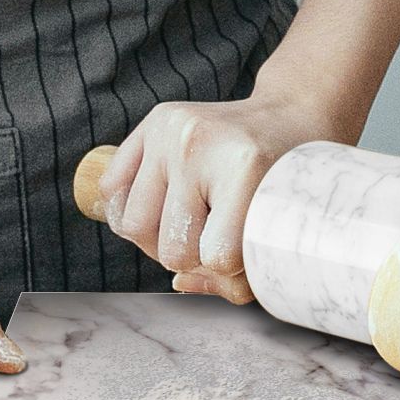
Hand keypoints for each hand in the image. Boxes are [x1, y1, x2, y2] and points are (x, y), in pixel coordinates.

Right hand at [97, 85, 350, 303]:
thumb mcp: (281, 230)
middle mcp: (198, 145)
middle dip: (193, 257)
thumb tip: (180, 282)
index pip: (216, 257)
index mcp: (243, 167)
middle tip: (215, 240)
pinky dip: (132, 211)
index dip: (231, 268)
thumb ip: (241, 278)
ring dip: (158, 241)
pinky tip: (162, 207)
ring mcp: (169, 131)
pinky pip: (111, 190)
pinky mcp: (151, 123)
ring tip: (186, 228)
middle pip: (171, 250)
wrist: (288, 116)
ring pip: (132, 227)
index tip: (246, 249)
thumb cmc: (285, 181)